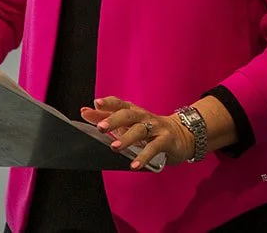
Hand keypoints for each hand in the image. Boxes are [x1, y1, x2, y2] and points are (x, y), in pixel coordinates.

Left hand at [80, 96, 196, 170]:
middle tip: (100, 127)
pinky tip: (134, 165)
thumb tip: (84, 111)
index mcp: (133, 111)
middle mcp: (144, 117)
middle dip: (114, 120)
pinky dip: (143, 156)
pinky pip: (154, 147)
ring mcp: (156, 127)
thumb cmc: (149, 129)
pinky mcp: (166, 140)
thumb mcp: (127, 123)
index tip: (96, 103)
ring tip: (114, 147)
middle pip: (128, 115)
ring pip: (140, 130)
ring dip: (127, 138)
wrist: (181, 135)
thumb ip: (105, 117)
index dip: (108, 103)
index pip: (120, 103)